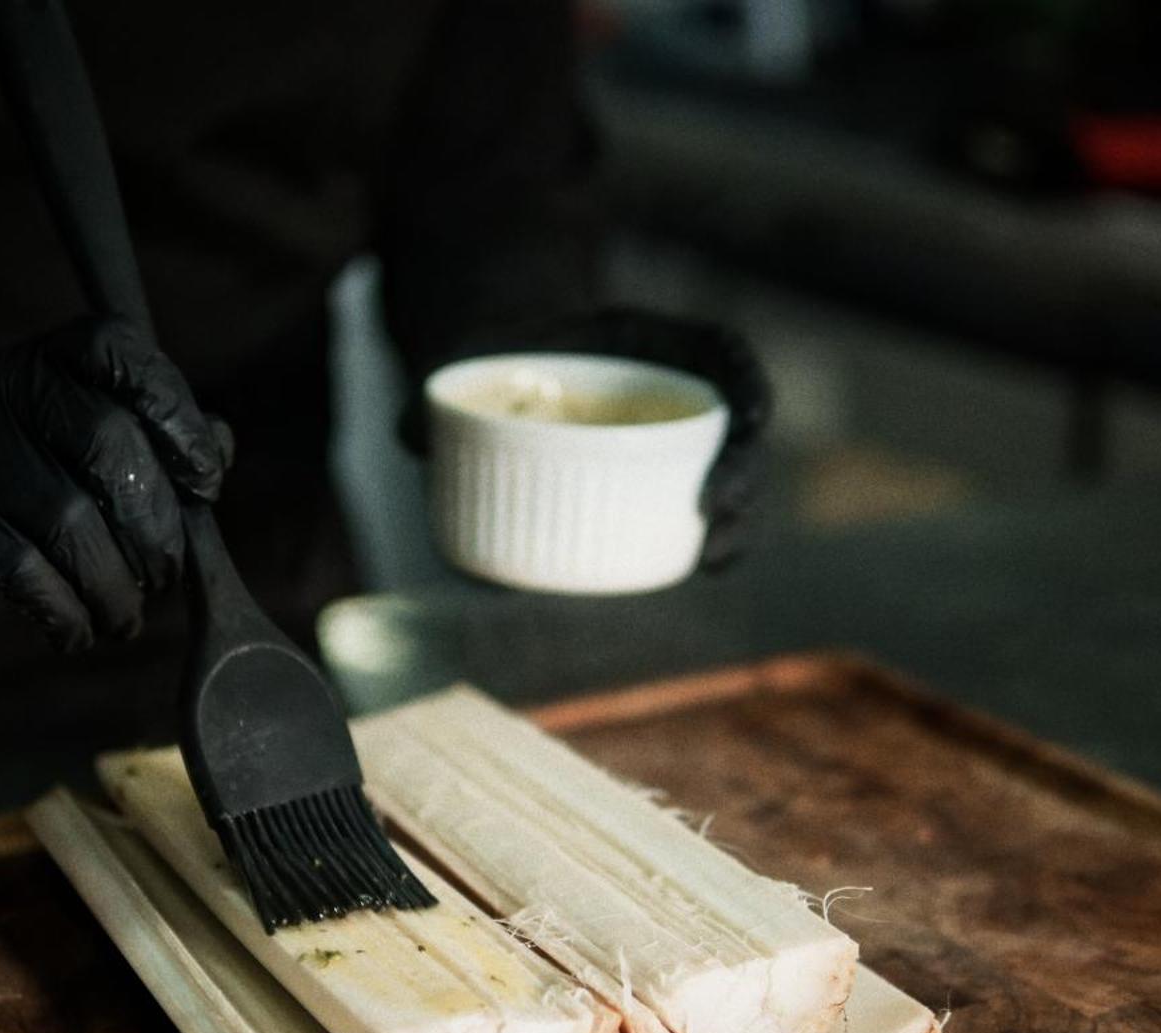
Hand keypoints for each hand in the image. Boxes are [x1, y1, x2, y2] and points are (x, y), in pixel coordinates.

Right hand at [0, 317, 231, 648]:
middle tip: (165, 573)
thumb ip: (150, 436)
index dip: (177, 412)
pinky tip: (79, 631)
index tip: (207, 479)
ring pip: (73, 519)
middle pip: (110, 444)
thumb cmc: (10, 482)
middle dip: (157, 524)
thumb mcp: (72, 441)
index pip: (121, 350)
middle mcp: (4, 389)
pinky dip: (70, 615)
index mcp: (47, 359)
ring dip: (117, 585)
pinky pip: (31, 575)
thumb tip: (216, 449)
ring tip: (126, 616)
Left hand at [407, 307, 771, 568]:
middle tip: (715, 513)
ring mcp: (670, 439)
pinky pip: (692, 508)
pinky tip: (700, 566)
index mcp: (643, 339)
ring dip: (735, 519)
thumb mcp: (468, 354)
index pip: (718, 349)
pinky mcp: (655, 483)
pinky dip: (698, 535)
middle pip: (734, 427)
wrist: (498, 369)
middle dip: (741, 470)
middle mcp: (671, 388)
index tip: (752, 418)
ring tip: (713, 560)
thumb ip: (439, 389)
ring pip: (726, 475)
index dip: (746, 380)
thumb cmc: (493, 354)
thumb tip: (408, 433)